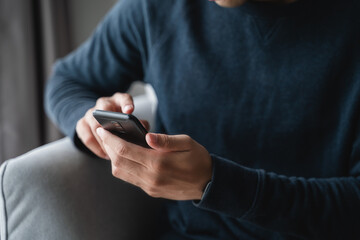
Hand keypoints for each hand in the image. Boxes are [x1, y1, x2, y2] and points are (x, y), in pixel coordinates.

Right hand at [76, 93, 148, 158]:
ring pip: (94, 126)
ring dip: (104, 141)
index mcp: (119, 100)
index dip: (126, 104)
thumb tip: (142, 131)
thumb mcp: (133, 121)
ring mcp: (90, 113)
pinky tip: (106, 155)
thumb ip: (140, 124)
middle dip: (111, 128)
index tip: (129, 111)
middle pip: (104, 112)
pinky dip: (96, 148)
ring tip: (114, 153)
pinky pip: (86, 137)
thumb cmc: (123, 122)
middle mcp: (103, 103)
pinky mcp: (81, 124)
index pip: (123, 98)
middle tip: (119, 142)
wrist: (104, 120)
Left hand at [96, 128, 212, 200]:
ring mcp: (150, 186)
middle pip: (118, 162)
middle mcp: (151, 177)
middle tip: (104, 134)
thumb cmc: (198, 159)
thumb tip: (147, 135)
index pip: (125, 150)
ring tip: (112, 144)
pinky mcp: (151, 191)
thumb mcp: (187, 143)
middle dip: (108, 147)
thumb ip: (166, 140)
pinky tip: (125, 157)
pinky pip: (130, 179)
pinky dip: (122, 167)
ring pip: (121, 172)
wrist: (207, 183)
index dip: (110, 139)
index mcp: (158, 162)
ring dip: (113, 158)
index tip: (102, 130)